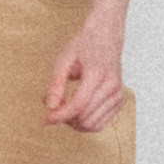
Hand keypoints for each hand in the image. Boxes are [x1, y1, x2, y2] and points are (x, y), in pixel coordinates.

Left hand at [43, 13, 125, 131]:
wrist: (106, 38)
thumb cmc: (84, 47)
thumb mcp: (63, 60)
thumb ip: (56, 84)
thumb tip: (49, 107)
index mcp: (97, 73)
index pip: (78, 105)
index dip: (59, 116)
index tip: (44, 119)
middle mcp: (111, 87)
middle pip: (85, 118)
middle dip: (65, 119)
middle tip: (53, 110)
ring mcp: (118, 95)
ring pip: (93, 125)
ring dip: (74, 124)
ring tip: (64, 109)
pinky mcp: (119, 102)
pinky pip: (100, 124)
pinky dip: (85, 123)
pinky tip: (76, 111)